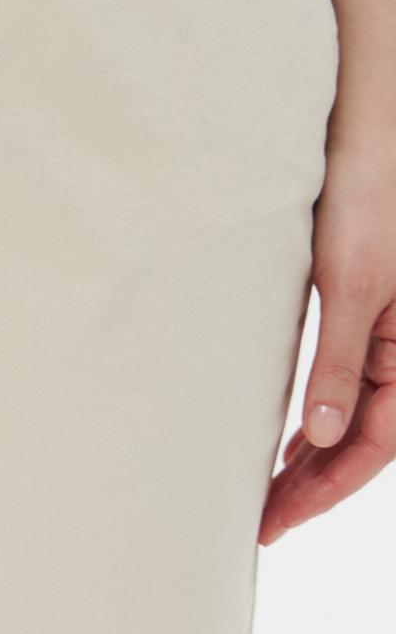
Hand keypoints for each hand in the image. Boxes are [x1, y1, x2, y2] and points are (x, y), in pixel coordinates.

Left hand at [260, 0, 395, 545]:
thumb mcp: (351, 271)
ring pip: (348, 405)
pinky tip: (272, 419)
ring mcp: (379, 314)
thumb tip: (314, 437)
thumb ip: (338, 356)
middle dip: (311, 482)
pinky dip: (307, 402)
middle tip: (253, 523)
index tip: (268, 525)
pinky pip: (337, 365)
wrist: (368, 107)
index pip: (371, 444)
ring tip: (258, 485)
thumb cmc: (367, 181)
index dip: (321, 491)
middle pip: (360, 433)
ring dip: (307, 448)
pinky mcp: (352, 288)